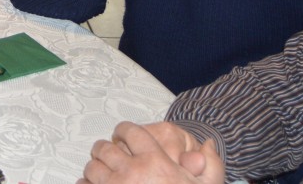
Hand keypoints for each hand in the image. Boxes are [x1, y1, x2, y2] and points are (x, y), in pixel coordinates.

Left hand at [79, 122, 224, 183]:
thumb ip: (209, 165)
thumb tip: (208, 143)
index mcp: (156, 161)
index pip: (130, 131)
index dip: (124, 130)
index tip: (123, 135)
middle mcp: (133, 171)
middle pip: (105, 148)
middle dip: (106, 149)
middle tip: (109, 154)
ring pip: (92, 167)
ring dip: (96, 167)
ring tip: (104, 172)